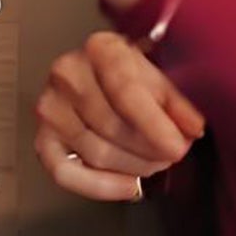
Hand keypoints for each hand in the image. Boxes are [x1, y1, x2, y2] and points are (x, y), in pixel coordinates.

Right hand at [34, 32, 205, 202]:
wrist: (103, 75)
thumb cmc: (134, 76)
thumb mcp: (161, 76)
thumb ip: (179, 101)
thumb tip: (192, 127)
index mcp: (100, 48)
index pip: (125, 91)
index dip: (154, 125)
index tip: (177, 146)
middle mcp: (67, 73)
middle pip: (111, 127)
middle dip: (149, 150)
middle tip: (171, 154)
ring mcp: (51, 106)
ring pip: (96, 153)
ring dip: (134, 168)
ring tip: (153, 162)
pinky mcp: (43, 137)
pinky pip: (66, 173)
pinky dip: (101, 187)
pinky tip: (129, 186)